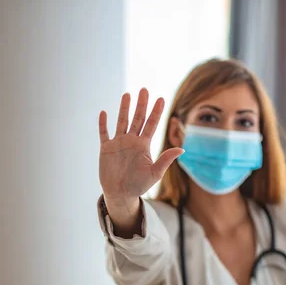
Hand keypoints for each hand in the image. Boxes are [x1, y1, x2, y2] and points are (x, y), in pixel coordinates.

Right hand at [98, 88, 183, 205]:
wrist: (121, 194)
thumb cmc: (139, 185)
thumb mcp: (154, 173)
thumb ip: (166, 160)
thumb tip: (182, 149)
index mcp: (144, 145)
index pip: (151, 124)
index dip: (156, 112)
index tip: (161, 99)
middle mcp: (132, 141)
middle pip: (138, 118)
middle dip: (141, 104)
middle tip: (145, 89)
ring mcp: (118, 143)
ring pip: (122, 121)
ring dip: (124, 108)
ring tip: (127, 95)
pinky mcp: (106, 149)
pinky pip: (104, 133)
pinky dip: (103, 124)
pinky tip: (104, 113)